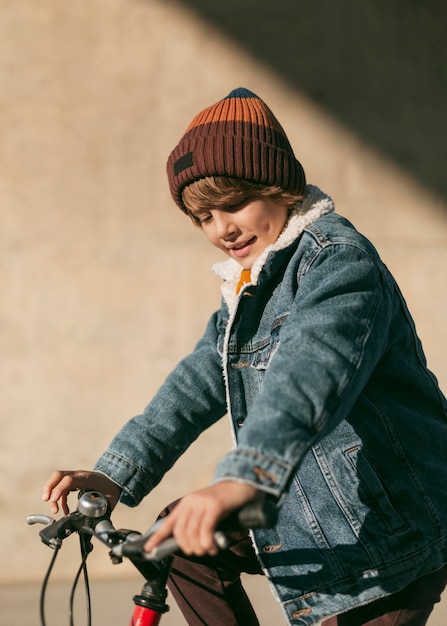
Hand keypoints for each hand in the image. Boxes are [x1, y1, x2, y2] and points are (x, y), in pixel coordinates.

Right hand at [42, 469, 121, 514]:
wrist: (115, 480)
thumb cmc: (111, 490)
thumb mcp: (107, 500)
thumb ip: (98, 511)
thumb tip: (95, 525)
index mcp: (87, 479)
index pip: (69, 480)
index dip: (59, 490)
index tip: (53, 501)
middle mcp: (79, 475)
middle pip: (58, 475)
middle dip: (49, 487)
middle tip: (47, 501)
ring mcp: (75, 477)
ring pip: (57, 480)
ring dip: (52, 494)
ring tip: (55, 510)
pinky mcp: (73, 481)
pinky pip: (61, 487)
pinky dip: (59, 498)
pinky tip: (63, 510)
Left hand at [144, 481, 260, 556]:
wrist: (241, 484)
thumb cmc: (225, 501)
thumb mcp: (205, 510)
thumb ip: (195, 523)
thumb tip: (187, 545)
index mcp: (186, 503)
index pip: (168, 523)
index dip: (157, 538)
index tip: (148, 549)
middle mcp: (191, 502)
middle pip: (180, 533)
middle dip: (188, 548)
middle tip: (200, 552)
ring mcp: (202, 503)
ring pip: (192, 534)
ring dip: (200, 548)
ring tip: (209, 550)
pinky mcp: (215, 505)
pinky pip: (205, 531)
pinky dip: (207, 543)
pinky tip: (213, 547)